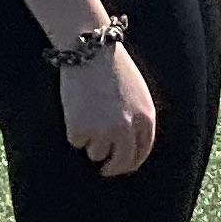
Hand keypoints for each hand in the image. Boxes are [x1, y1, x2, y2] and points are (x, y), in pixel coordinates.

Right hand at [60, 39, 157, 177]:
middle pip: (121, 163)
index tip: (122, 166)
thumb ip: (137, 120)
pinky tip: (76, 108)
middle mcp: (127, 129)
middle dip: (112, 169)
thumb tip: (128, 147)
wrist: (90, 52)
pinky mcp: (81, 130)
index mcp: (146, 118)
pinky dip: (74, 130)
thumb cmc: (113, 68)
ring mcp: (103, 132)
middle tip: (104, 170)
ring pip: (95, 153)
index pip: (141, 152)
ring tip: (88, 113)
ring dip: (91, 141)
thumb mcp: (138, 94)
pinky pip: (77, 142)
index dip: (131, 162)